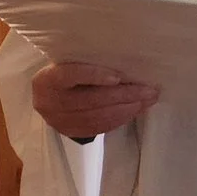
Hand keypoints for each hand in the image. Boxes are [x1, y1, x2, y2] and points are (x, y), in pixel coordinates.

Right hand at [31, 61, 157, 140]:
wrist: (49, 95)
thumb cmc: (67, 71)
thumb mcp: (71, 63)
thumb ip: (90, 64)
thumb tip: (130, 66)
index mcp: (46, 79)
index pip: (70, 75)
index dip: (94, 76)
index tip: (118, 77)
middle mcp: (48, 102)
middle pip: (91, 100)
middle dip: (125, 95)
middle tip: (150, 91)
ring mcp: (58, 121)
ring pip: (97, 117)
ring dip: (127, 109)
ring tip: (148, 100)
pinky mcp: (70, 132)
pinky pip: (99, 127)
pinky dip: (120, 119)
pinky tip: (135, 111)